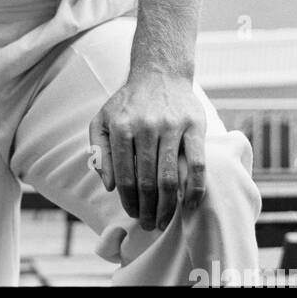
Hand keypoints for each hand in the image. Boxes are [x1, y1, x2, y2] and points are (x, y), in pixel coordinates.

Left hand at [88, 71, 205, 231]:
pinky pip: (196, 165)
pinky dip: (194, 189)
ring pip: (170, 177)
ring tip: (164, 221)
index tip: (132, 213)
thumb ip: (100, 150)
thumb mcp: (103, 119)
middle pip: (147, 181)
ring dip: (168, 206)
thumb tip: (109, 185)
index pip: (124, 175)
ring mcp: (171, 126)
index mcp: (120, 126)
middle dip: (147, 209)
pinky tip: (190, 205)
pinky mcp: (194, 126)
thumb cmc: (129, 103)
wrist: (159, 73)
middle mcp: (145, 126)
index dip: (128, 200)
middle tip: (148, 225)